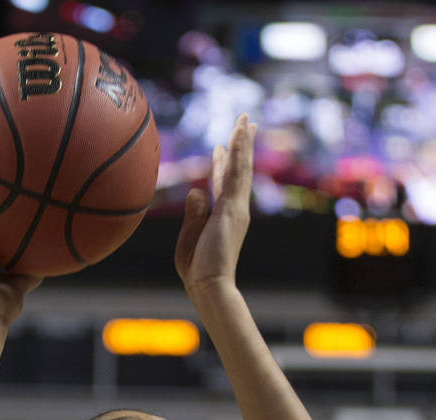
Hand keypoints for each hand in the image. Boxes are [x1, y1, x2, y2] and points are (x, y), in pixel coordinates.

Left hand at [175, 114, 255, 297]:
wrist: (209, 284)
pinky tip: (239, 134)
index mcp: (222, 215)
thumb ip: (194, 213)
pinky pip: (237, 173)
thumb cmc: (197, 269)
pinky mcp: (233, 207)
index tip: (222, 147)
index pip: (223, 183)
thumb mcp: (190, 235)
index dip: (224, 163)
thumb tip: (196, 191)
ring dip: (242, 141)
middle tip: (245, 124)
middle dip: (241, 146)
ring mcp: (236, 207)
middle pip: (238, 170)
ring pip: (241, 167)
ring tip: (245, 120)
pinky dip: (238, 152)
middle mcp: (234, 208)